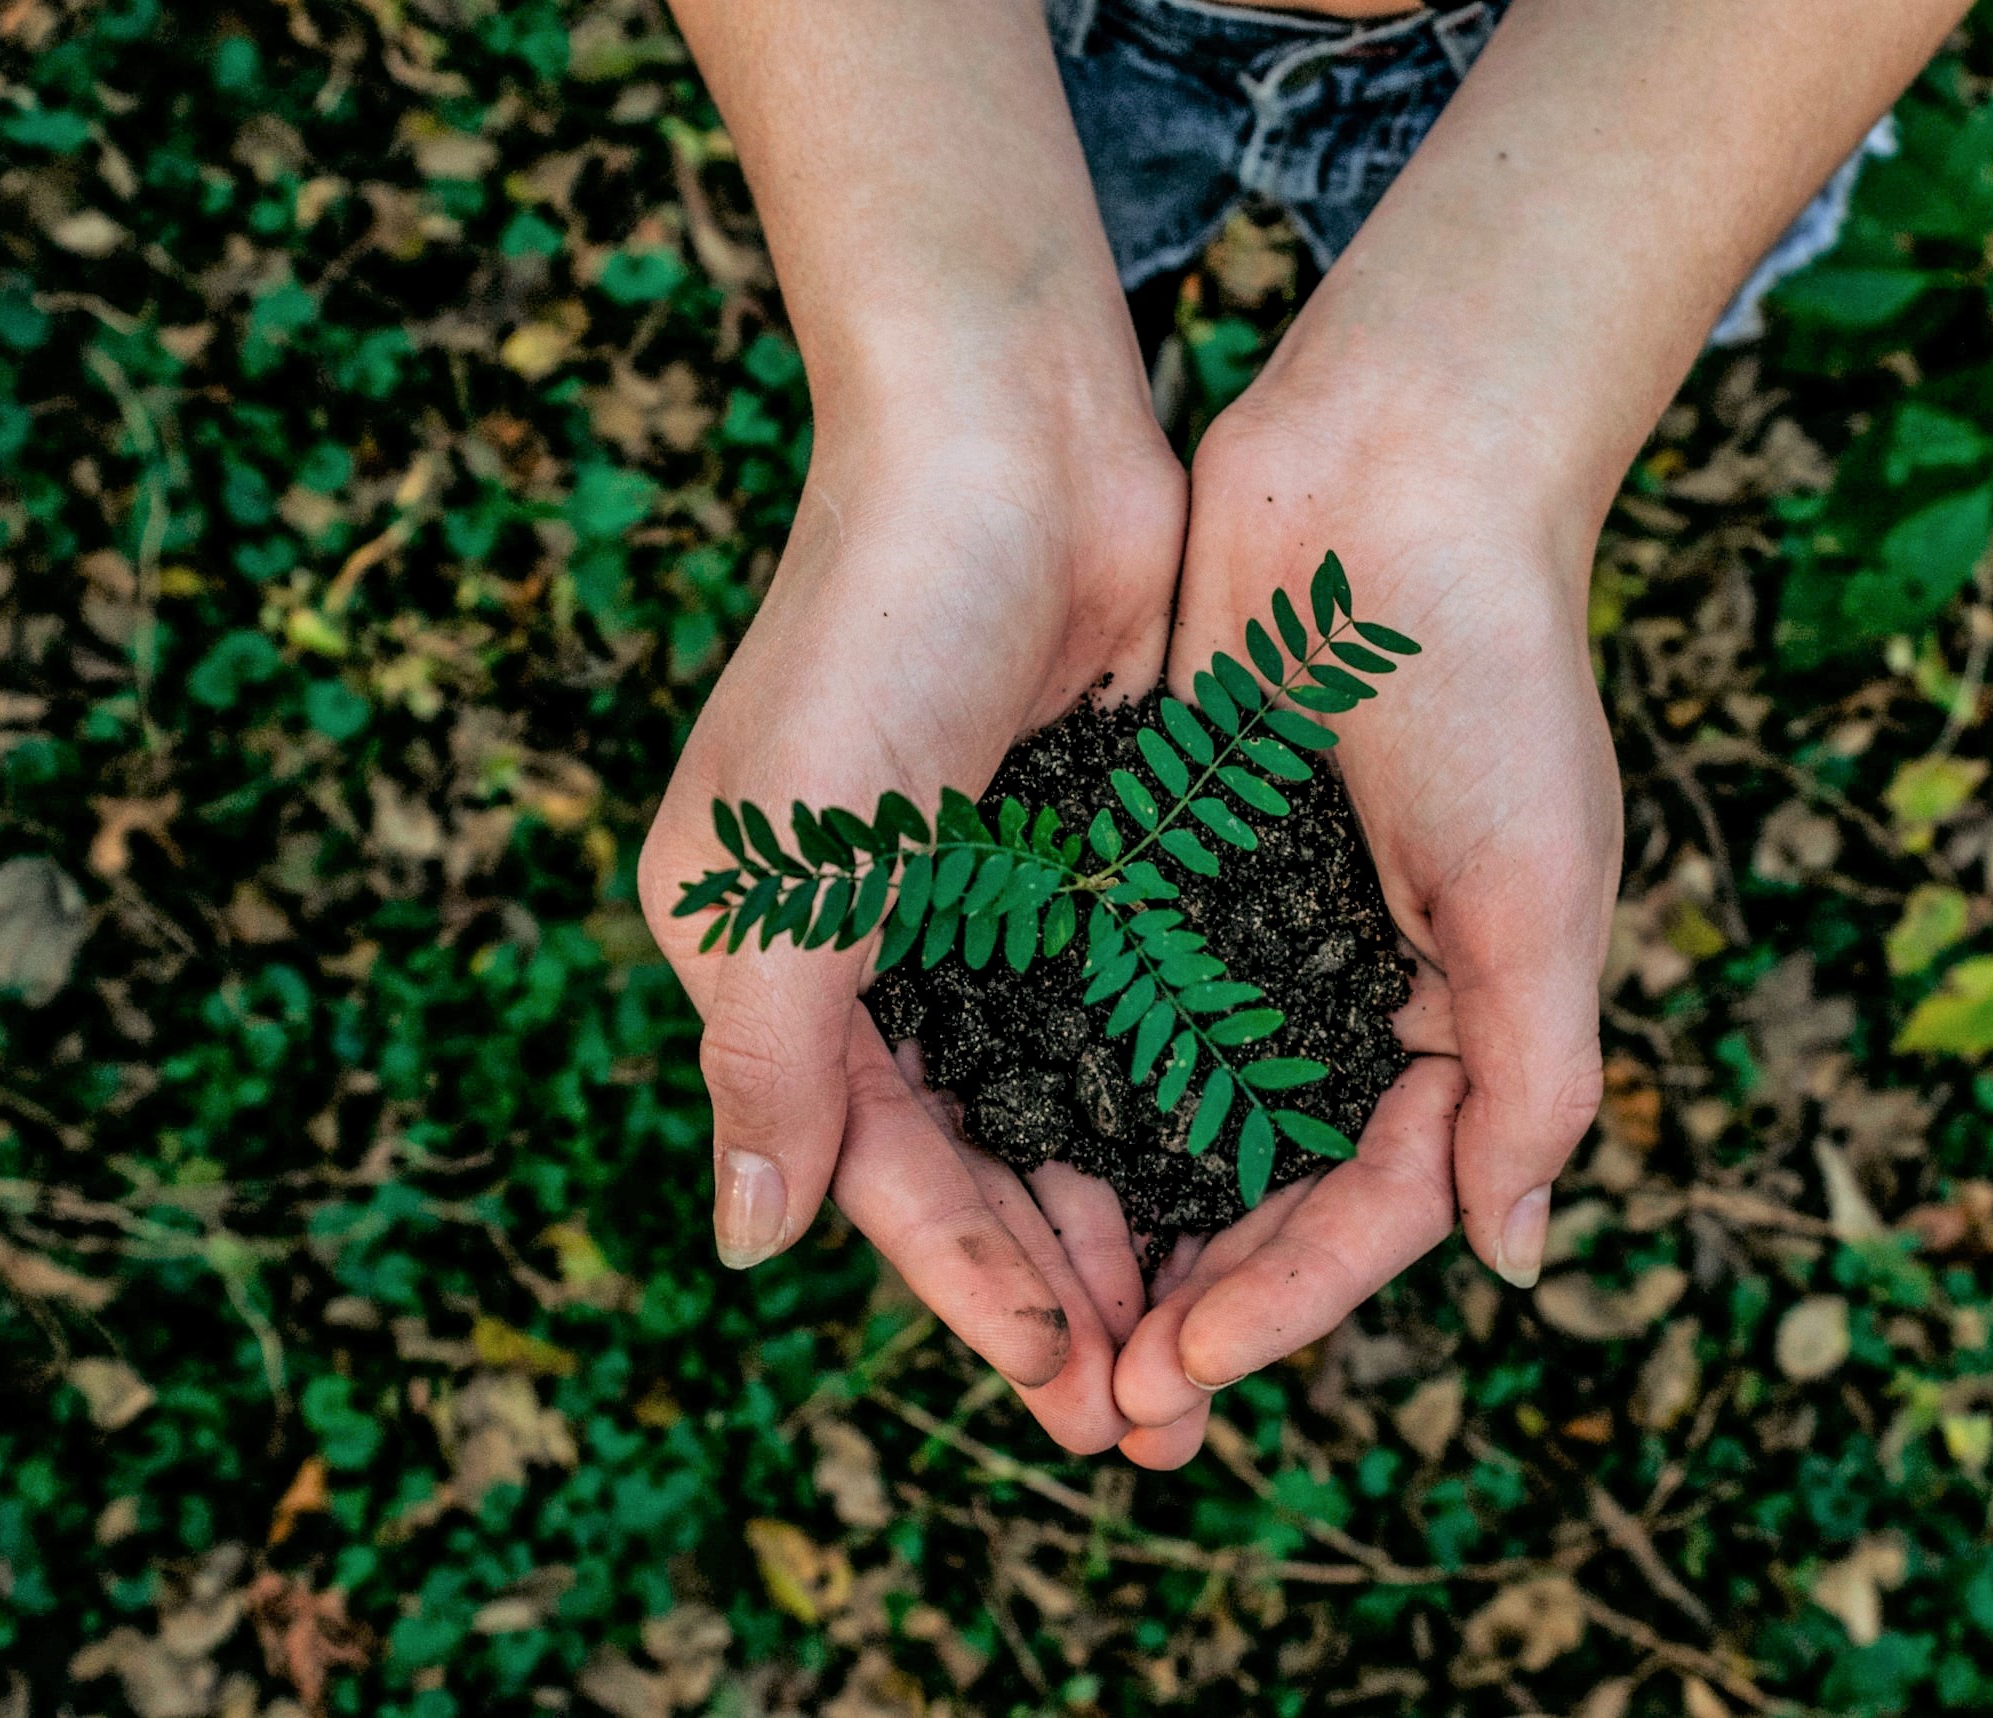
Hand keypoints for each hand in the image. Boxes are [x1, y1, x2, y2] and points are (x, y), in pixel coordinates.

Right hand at [640, 392, 1181, 1452]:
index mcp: (777, 962)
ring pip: (1065, 1107)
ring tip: (1207, 1336)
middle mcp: (879, 949)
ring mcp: (991, 904)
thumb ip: (770, 1061)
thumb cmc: (874, 639)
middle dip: (1060, 1289)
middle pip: (978, 1162)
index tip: (1067, 1390)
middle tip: (1155, 1416)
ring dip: (1127, 1220)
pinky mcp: (1093, 854)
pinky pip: (1135, 1014)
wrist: (1008, 437)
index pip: (881, 1170)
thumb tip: (748, 1247)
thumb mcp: (789, 868)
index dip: (971, 1287)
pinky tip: (1243, 1184)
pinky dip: (1177, 1102)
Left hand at [1110, 392, 1617, 1463]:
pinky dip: (1067, 1083)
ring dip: (1117, 1223)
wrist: (1396, 473)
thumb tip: (1509, 1260)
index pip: (1371, 1206)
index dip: (1285, 1301)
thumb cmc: (1492, 678)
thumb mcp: (1538, 893)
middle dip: (1192, 1300)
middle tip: (1102, 1405)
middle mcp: (1352, 993)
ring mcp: (1255, 931)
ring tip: (1041, 1321)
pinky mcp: (1167, 861)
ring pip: (1175, 1117)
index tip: (1183, 1370)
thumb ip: (1532, 1080)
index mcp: (1459, 1018)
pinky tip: (996, 1155)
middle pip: (1265, 1190)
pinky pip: (1112, 1001)